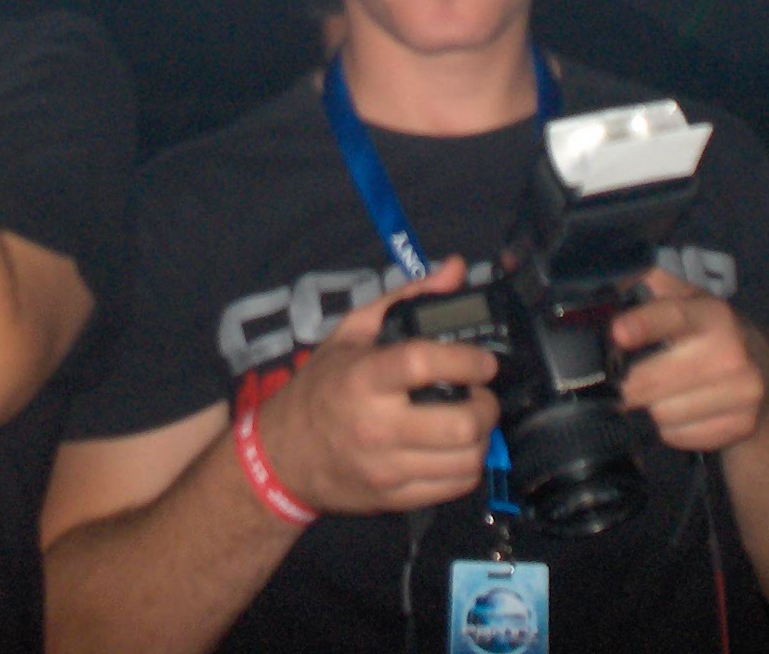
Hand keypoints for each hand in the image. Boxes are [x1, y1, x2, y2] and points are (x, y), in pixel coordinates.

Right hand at [251, 256, 500, 515]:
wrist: (282, 456)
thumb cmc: (321, 387)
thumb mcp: (352, 333)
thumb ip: (405, 298)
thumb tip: (455, 269)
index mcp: (364, 378)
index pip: (423, 365)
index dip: (466, 360)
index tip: (484, 361)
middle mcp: (377, 426)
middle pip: (459, 423)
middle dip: (486, 406)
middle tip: (481, 394)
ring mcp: (387, 468)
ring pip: (465, 460)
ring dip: (482, 437)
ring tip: (472, 420)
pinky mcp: (394, 499)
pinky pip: (454, 487)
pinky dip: (468, 466)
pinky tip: (457, 449)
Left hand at [612, 267, 768, 452]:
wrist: (765, 374)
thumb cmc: (709, 333)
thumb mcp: (687, 299)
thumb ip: (650, 283)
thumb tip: (611, 278)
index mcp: (711, 314)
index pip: (674, 317)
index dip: (643, 324)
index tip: (618, 332)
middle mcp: (730, 353)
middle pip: (652, 382)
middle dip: (626, 385)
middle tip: (618, 382)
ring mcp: (741, 392)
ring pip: (661, 415)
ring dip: (648, 409)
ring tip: (658, 393)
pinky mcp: (740, 426)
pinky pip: (678, 436)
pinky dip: (669, 428)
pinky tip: (680, 410)